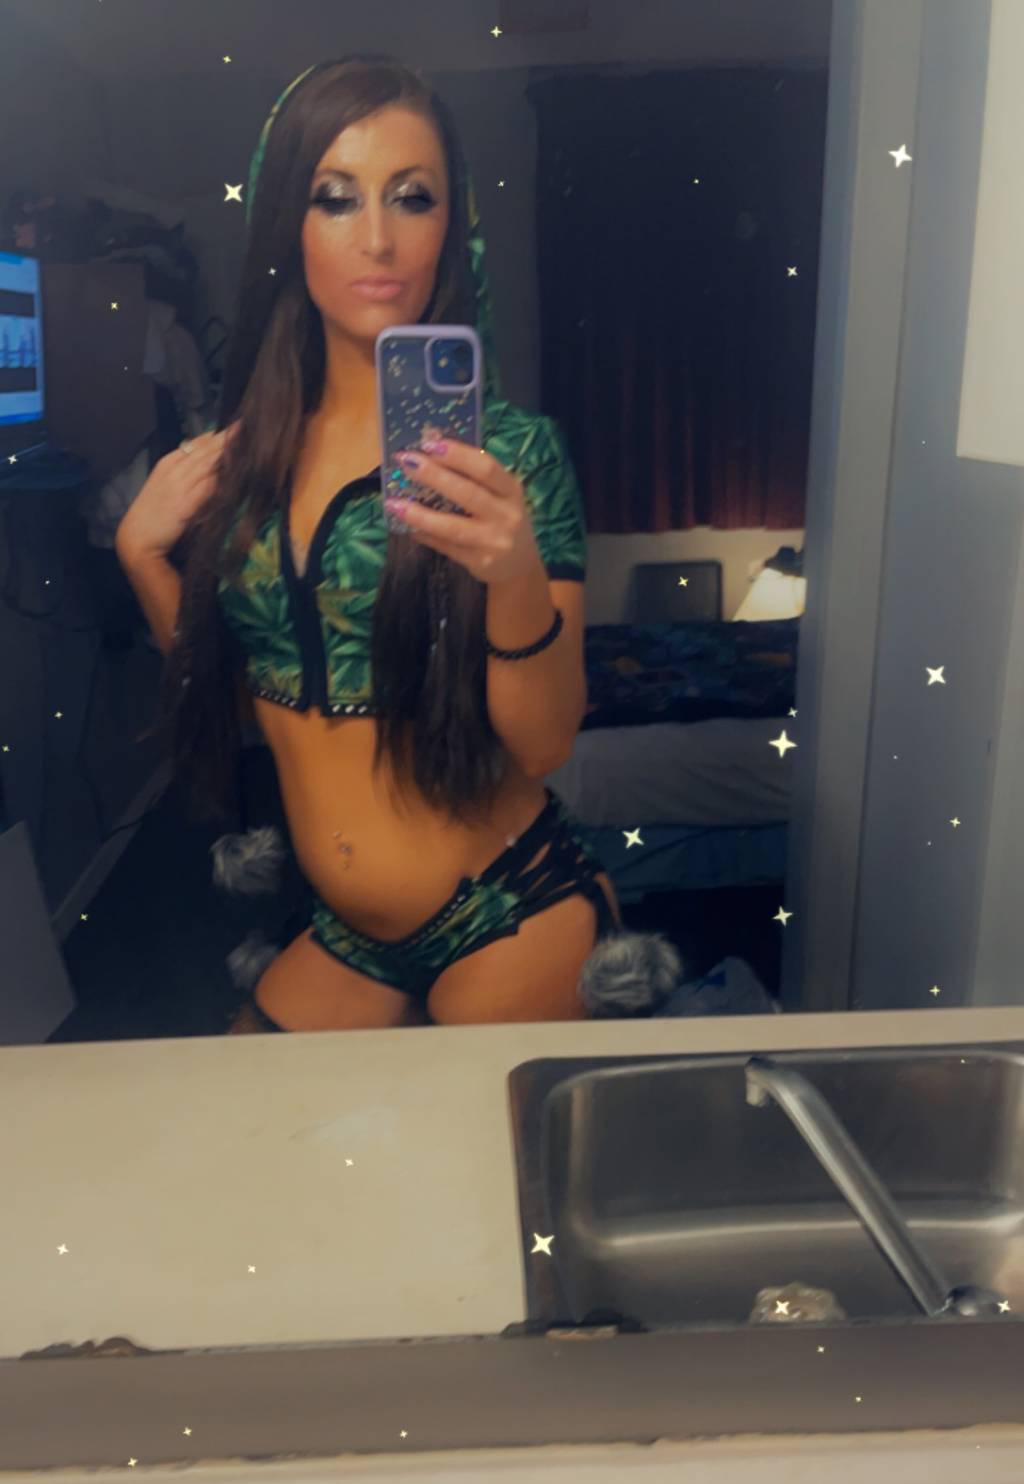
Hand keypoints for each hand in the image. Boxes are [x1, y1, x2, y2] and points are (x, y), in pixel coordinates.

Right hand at [116, 425, 237, 563]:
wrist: (136, 538)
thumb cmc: (152, 513)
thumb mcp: (164, 484)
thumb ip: (184, 471)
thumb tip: (208, 459)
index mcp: (167, 462)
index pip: (196, 443)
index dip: (217, 435)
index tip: (236, 427)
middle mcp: (173, 469)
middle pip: (205, 450)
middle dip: (226, 438)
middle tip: (245, 426)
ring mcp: (179, 485)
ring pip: (207, 463)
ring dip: (226, 452)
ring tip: (245, 441)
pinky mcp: (185, 504)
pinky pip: (207, 487)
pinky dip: (220, 478)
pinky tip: (235, 471)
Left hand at [384, 438, 543, 586]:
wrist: (521, 566)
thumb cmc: (504, 520)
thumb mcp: (501, 496)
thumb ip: (474, 478)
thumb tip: (429, 453)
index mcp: (511, 491)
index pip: (486, 468)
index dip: (458, 454)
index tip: (430, 443)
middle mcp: (506, 515)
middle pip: (467, 493)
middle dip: (433, 475)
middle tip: (405, 462)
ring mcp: (493, 541)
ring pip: (452, 526)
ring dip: (419, 514)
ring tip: (394, 504)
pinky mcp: (479, 562)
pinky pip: (446, 546)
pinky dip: (425, 535)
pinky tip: (408, 527)